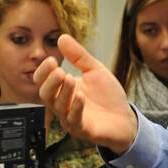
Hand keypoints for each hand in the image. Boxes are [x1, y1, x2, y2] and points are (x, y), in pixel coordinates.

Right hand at [34, 34, 139, 153]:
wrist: (125, 118)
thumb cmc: (108, 96)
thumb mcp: (94, 70)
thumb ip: (78, 56)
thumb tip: (62, 37)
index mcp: (63, 89)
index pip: (43, 80)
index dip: (44, 71)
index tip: (52, 59)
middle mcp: (63, 104)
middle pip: (45, 94)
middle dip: (50, 82)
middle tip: (59, 71)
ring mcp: (71, 118)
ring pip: (58, 106)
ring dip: (63, 92)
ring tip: (70, 78)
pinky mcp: (82, 129)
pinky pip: (73, 120)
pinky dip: (75, 108)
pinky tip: (80, 97)